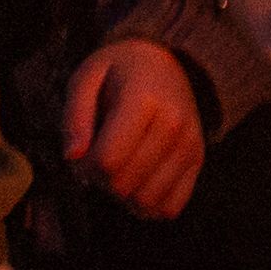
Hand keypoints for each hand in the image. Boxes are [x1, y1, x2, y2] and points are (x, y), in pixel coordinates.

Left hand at [62, 38, 208, 218]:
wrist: (167, 62)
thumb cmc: (119, 72)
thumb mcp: (87, 78)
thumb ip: (75, 116)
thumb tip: (73, 157)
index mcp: (143, 100)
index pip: (107, 161)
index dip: (84, 165)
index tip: (84, 150)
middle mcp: (174, 124)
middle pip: (124, 184)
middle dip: (101, 181)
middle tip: (99, 159)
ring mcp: (190, 144)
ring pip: (146, 201)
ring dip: (123, 196)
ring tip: (119, 169)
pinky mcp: (197, 159)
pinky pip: (170, 207)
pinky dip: (149, 205)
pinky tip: (138, 183)